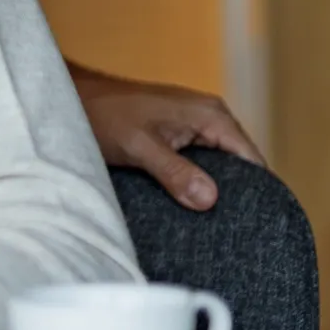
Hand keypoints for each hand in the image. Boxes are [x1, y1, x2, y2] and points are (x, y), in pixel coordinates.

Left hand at [70, 61, 265, 211]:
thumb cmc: (103, 114)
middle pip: (240, 166)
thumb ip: (174, 171)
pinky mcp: (178, 133)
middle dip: (236, 195)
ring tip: (210, 225)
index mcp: (211, 115)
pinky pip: (199, 162)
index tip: (253, 226)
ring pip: (218, 166)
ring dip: (213, 190)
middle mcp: (210, 117)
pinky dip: (196, 181)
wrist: (72, 96)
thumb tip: (210, 200)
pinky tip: (188, 205)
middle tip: (229, 232)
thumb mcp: (138, 147)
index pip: (252, 161)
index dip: (257, 193)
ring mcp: (195, 124)